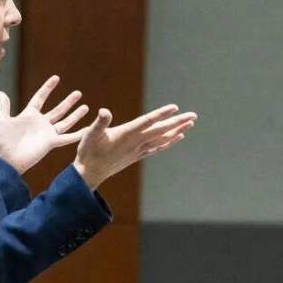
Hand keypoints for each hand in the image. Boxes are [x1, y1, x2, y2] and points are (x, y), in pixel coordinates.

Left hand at [0, 75, 90, 173]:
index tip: (56, 78)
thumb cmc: (3, 141)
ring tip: (86, 107)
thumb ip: (4, 105)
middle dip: (68, 102)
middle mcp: (41, 123)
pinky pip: (68, 138)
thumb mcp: (2, 119)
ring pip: (65, 122)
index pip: (40, 98)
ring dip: (75, 115)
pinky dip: (78, 134)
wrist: (7, 159)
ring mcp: (47, 133)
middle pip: (58, 110)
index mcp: (29, 115)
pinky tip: (88, 129)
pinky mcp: (51, 143)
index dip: (48, 88)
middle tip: (78, 93)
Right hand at [73, 104, 195, 189]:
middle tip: (193, 115)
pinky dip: (168, 142)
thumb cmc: (88, 152)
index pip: (147, 122)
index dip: (161, 115)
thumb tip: (104, 111)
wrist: (89, 174)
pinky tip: (177, 137)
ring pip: (162, 139)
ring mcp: (138, 150)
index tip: (175, 108)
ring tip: (190, 124)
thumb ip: (99, 123)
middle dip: (177, 122)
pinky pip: (157, 148)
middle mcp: (135, 143)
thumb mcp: (90, 135)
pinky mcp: (136, 156)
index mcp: (126, 134)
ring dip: (176, 131)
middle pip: (160, 131)